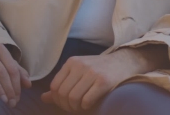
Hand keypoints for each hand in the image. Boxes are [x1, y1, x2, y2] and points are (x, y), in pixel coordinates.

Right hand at [0, 43, 30, 108]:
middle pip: (2, 71)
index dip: (16, 84)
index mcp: (0, 49)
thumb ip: (16, 73)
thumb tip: (29, 84)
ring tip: (3, 100)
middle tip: (11, 103)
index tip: (17, 99)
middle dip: (8, 89)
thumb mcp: (2, 65)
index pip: (12, 68)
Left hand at [41, 46, 165, 111]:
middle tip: (76, 107)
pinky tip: (91, 104)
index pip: (55, 87)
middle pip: (62, 94)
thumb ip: (62, 84)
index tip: (68, 103)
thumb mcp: (79, 72)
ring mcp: (92, 72)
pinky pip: (86, 101)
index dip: (58, 100)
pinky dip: (86, 107)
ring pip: (73, 99)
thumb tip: (44, 98)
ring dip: (76, 108)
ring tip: (83, 107)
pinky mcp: (103, 81)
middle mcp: (80, 65)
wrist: (126, 62)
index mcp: (72, 62)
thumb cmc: (101, 70)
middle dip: (67, 106)